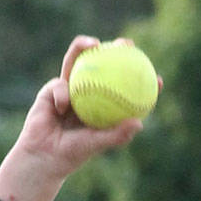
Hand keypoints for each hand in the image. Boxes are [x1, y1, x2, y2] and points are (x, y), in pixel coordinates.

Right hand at [0, 38, 158, 200]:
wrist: (42, 157)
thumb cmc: (71, 154)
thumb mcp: (96, 144)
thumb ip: (116, 134)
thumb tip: (139, 123)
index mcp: (103, 107)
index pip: (125, 91)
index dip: (142, 83)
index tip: (157, 79)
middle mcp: (88, 94)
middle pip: (104, 65)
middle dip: (116, 49)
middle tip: (126, 44)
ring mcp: (69, 89)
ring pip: (77, 62)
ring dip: (83, 46)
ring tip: (93, 43)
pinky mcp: (51, 90)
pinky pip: (59, 85)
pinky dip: (62, 96)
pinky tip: (63, 106)